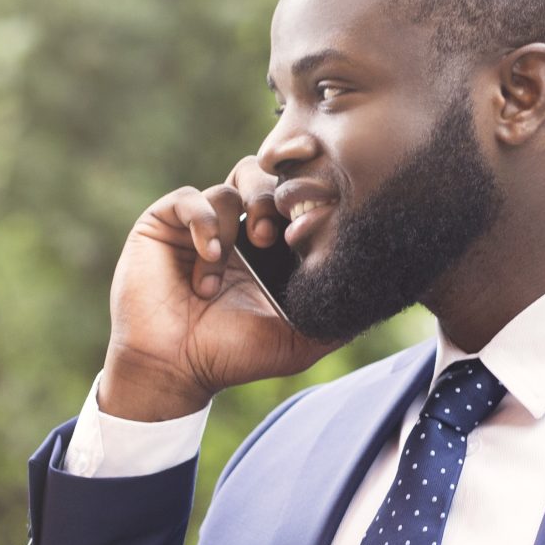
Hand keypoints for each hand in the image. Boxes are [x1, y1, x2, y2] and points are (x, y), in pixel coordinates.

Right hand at [100, 154, 334, 420]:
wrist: (174, 368)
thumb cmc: (231, 357)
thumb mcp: (298, 341)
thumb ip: (337, 319)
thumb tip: (381, 296)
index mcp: (268, 249)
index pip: (295, 202)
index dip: (305, 202)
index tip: (310, 222)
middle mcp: (236, 230)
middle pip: (269, 177)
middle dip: (273, 200)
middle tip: (268, 237)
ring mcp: (199, 225)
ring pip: (233, 183)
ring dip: (236, 221)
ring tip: (228, 259)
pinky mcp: (163, 224)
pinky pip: (190, 198)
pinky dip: (203, 222)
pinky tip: (207, 257)